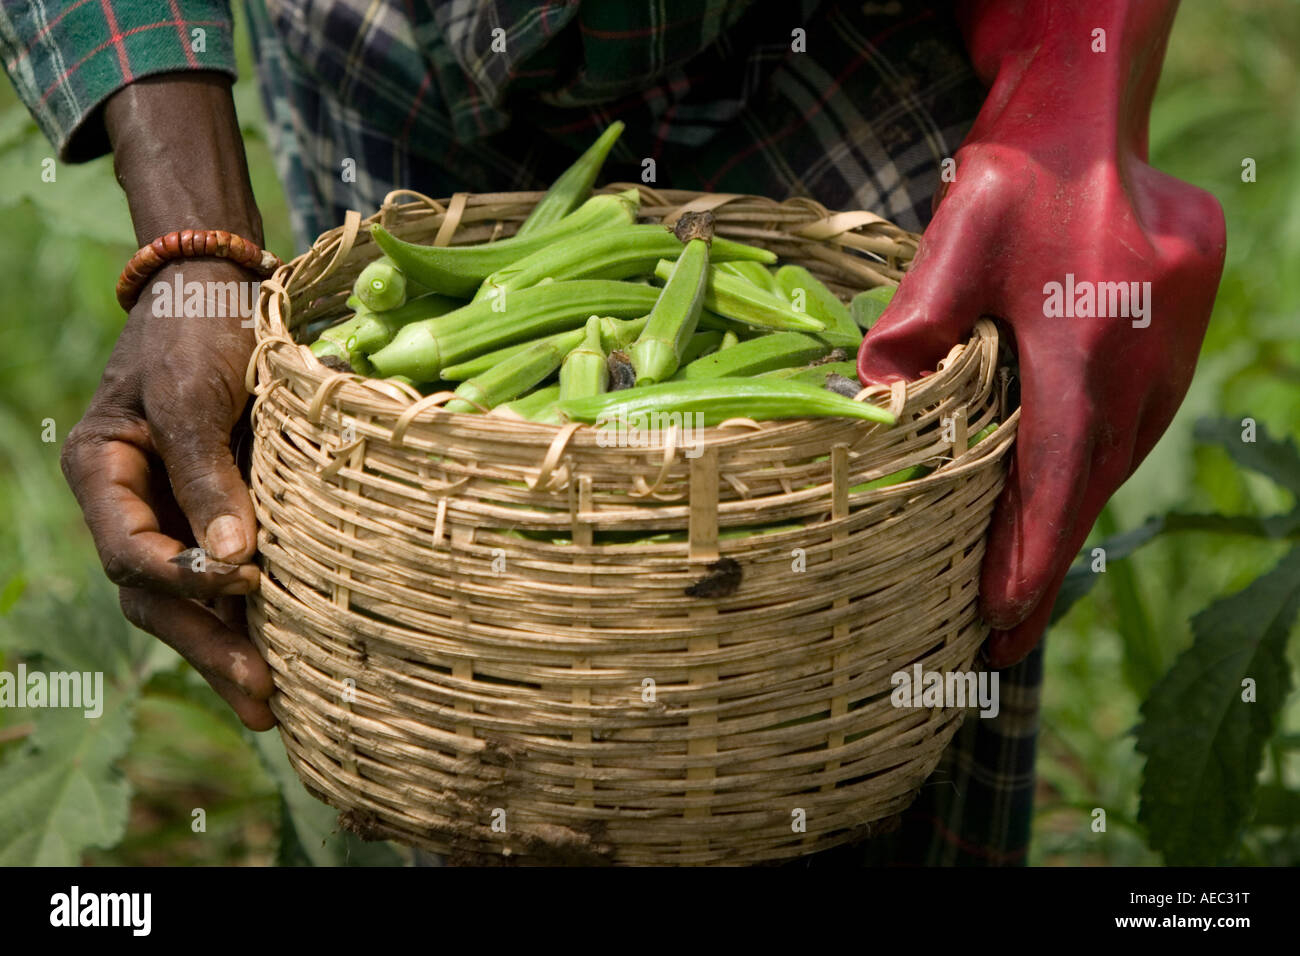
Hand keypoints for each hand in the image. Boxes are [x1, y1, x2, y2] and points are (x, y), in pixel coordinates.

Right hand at [61, 260, 273, 727]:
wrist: (223, 286)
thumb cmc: (198, 328)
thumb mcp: (194, 393)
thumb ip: (205, 475)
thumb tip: (233, 563)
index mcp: (102, 473)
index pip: (128, 551)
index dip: (180, 577)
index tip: (244, 580)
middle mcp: (133, 505)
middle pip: (157, 595)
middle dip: (206, 646)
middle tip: (261, 695)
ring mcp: (175, 514)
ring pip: (192, 600)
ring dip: (230, 649)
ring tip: (275, 705)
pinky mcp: (222, 513)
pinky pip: (230, 577)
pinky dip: (254, 617)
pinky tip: (287, 658)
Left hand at [857, 0, 1226, 665]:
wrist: (1090, 119)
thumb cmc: (1016, 176)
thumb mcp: (953, 236)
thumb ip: (914, 322)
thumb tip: (873, 404)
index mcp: (1090, 344)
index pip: (1057, 477)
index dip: (1028, 557)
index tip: (1000, 623)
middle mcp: (1146, 361)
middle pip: (1089, 486)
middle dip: (1043, 567)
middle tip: (1002, 641)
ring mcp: (1173, 351)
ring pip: (1115, 461)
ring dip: (1068, 523)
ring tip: (1020, 590)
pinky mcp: (1178, 340)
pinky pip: (1131, 427)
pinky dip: (1090, 473)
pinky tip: (1057, 497)